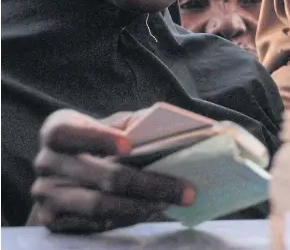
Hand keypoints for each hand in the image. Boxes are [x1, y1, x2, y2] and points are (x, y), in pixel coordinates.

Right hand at [29, 109, 195, 232]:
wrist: (67, 176)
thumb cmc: (99, 143)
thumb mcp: (112, 125)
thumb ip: (134, 123)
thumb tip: (168, 125)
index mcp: (57, 130)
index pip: (66, 133)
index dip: (97, 138)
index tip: (130, 146)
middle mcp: (46, 162)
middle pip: (100, 175)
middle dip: (149, 183)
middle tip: (185, 188)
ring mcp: (47, 194)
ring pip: (99, 204)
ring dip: (142, 205)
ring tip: (171, 202)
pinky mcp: (53, 221)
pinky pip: (96, 224)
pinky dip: (128, 218)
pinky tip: (151, 211)